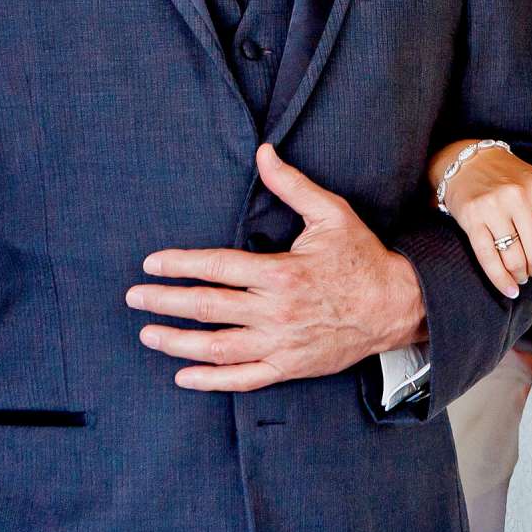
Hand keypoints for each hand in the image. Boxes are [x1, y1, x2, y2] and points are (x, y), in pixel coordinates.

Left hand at [126, 145, 426, 391]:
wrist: (397, 306)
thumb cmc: (362, 257)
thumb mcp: (331, 214)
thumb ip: (292, 185)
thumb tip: (264, 151)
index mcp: (281, 272)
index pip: (217, 267)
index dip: (180, 265)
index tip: (152, 264)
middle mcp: (276, 311)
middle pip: (208, 307)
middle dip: (166, 302)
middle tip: (135, 297)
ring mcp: (281, 343)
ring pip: (218, 347)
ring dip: (178, 342)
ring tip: (149, 334)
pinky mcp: (289, 366)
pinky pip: (243, 378)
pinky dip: (211, 380)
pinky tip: (184, 375)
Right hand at [438, 145, 531, 300]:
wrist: (471, 161)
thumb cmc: (514, 182)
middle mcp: (521, 197)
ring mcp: (494, 207)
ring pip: (515, 261)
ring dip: (521, 275)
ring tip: (521, 272)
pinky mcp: (472, 217)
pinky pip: (489, 260)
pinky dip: (502, 281)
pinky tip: (510, 288)